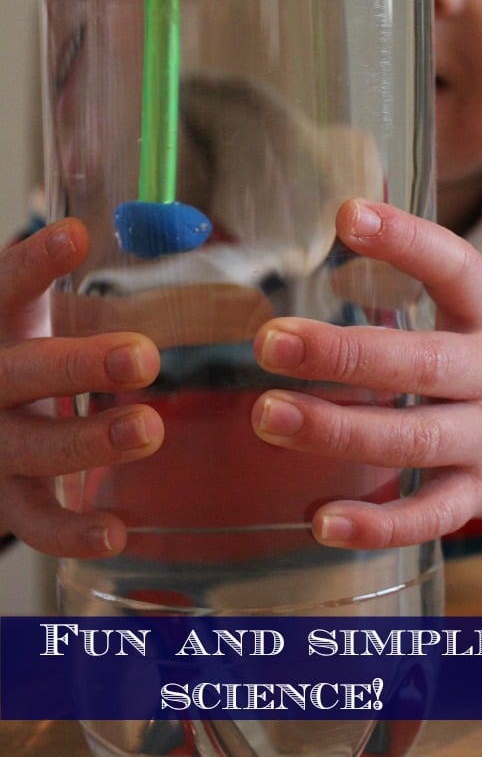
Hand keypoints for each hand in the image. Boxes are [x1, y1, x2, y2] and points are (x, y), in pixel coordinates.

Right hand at [0, 219, 162, 557]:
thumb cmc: (26, 357)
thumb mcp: (42, 317)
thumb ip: (92, 289)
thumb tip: (179, 238)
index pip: (3, 289)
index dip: (33, 263)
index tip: (76, 235)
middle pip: (20, 373)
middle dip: (79, 365)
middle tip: (144, 356)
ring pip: (30, 448)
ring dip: (87, 441)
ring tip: (147, 428)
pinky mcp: (5, 499)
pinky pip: (34, 523)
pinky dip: (70, 532)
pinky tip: (115, 530)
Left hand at [251, 199, 481, 550]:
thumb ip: (418, 294)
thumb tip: (330, 267)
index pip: (455, 268)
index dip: (405, 240)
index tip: (347, 214)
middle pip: (422, 363)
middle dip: (344, 353)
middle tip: (271, 341)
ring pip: (416, 438)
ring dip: (339, 431)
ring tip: (270, 417)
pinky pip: (431, 516)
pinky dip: (379, 525)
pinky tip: (322, 521)